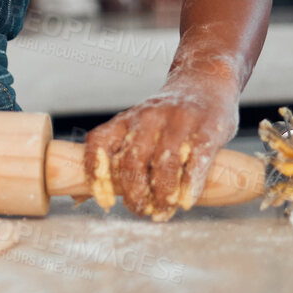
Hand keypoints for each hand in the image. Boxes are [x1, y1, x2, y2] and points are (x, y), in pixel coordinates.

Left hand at [83, 68, 239, 220]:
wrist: (204, 81)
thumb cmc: (166, 116)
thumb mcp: (136, 126)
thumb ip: (117, 156)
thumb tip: (85, 195)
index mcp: (125, 119)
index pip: (99, 143)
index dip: (96, 173)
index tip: (104, 200)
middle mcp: (148, 118)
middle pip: (133, 161)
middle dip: (134, 194)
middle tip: (141, 211)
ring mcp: (178, 123)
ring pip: (163, 165)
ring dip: (162, 196)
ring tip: (162, 212)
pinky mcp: (206, 131)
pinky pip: (195, 162)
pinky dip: (189, 186)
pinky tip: (185, 202)